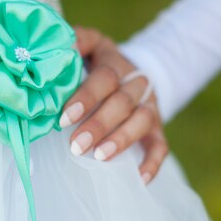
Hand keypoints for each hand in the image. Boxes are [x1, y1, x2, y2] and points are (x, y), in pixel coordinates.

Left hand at [60, 26, 168, 183]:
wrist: (130, 70)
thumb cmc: (95, 61)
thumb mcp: (88, 43)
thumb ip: (75, 41)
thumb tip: (60, 49)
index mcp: (114, 62)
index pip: (104, 78)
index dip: (87, 97)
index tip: (65, 117)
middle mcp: (136, 82)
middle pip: (123, 102)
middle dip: (100, 124)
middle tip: (76, 145)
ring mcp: (149, 106)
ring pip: (142, 121)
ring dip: (122, 140)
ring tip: (99, 157)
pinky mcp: (157, 128)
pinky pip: (161, 146)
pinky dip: (153, 163)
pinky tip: (138, 179)